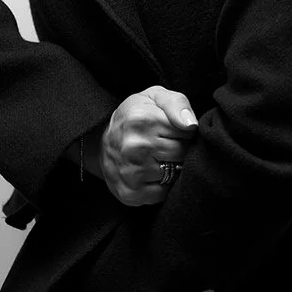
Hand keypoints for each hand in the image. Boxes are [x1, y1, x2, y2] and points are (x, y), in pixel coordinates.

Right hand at [99, 86, 198, 206]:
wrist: (101, 139)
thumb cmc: (136, 115)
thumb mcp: (155, 97)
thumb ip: (177, 104)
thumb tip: (190, 125)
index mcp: (142, 120)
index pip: (188, 132)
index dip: (185, 131)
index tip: (173, 129)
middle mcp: (134, 147)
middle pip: (182, 155)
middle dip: (180, 150)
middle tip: (165, 144)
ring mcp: (130, 172)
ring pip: (174, 175)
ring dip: (171, 169)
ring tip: (157, 158)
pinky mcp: (130, 193)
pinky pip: (162, 194)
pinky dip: (161, 186)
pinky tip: (150, 173)